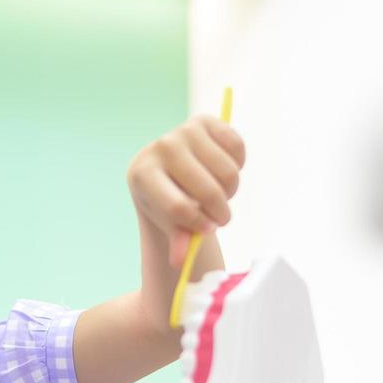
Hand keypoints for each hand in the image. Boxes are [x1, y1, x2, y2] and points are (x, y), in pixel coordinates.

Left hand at [127, 116, 245, 265]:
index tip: (206, 230)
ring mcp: (184, 131)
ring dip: (230, 191)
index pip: (178, 207)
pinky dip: (238, 165)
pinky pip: (237, 148)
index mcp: (143, 174)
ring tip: (219, 195)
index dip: (199, 224)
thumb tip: (181, 260)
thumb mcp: (168, 222)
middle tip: (218, 217)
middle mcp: (162, 147)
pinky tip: (222, 171)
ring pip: (228, 173)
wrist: (166, 169)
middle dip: (220, 213)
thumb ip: (177, 241)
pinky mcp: (206, 121)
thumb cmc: (166, 200)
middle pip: (208, 192)